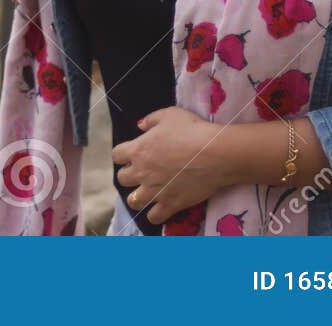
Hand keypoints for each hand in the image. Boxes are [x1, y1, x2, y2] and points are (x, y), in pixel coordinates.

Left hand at [111, 106, 230, 224]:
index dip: (124, 154)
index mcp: (138, 150)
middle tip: (142, 172)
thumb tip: (140, 126)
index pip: (117, 155)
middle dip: (130, 175)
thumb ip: (151, 120)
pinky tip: (161, 208)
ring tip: (147, 193)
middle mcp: (142, 172)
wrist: (214, 154)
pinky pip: (154, 217)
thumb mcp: (169, 115)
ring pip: (133, 201)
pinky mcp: (170, 204)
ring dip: (137, 197)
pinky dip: (155, 214)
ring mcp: (155, 191)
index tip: (133, 153)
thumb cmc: (191, 130)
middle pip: (123, 178)